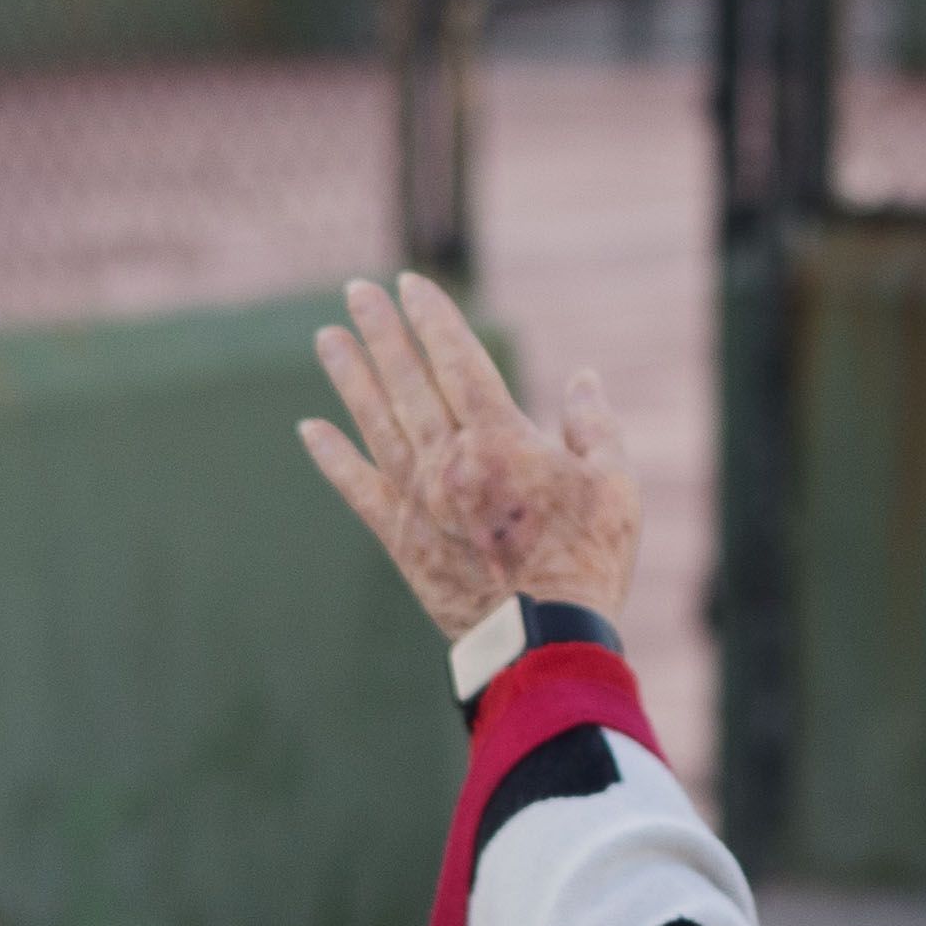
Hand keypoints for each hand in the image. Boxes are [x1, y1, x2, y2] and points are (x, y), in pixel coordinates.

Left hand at [299, 272, 639, 640]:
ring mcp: (419, 500)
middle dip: (382, 332)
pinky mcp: (401, 540)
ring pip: (376, 424)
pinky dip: (333, 459)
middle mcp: (450, 460)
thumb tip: (583, 378)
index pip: (457, 361)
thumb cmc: (589, 561)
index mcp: (502, 439)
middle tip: (357, 291)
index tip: (410, 285)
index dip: (433, 319)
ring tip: (326, 338)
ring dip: (350, 378)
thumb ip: (595, 427)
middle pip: (408, 382)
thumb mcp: (615, 485)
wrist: (546, 640)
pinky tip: (309, 429)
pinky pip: (358, 491)